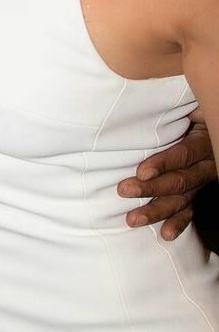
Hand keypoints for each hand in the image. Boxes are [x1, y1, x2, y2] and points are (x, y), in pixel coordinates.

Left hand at [118, 113, 215, 239]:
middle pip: (182, 179)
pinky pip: (190, 208)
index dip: (164, 163)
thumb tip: (139, 96)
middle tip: (124, 190)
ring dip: (158, 210)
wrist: (206, 112)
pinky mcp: (198, 189)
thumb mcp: (185, 101)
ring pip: (183, 198)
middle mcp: (208, 162)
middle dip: (151, 188)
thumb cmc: (186, 103)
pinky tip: (166, 235)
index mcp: (205, 137)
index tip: (141, 171)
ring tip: (134, 219)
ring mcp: (202, 178)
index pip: (185, 153)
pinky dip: (178, 222)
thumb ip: (170, 107)